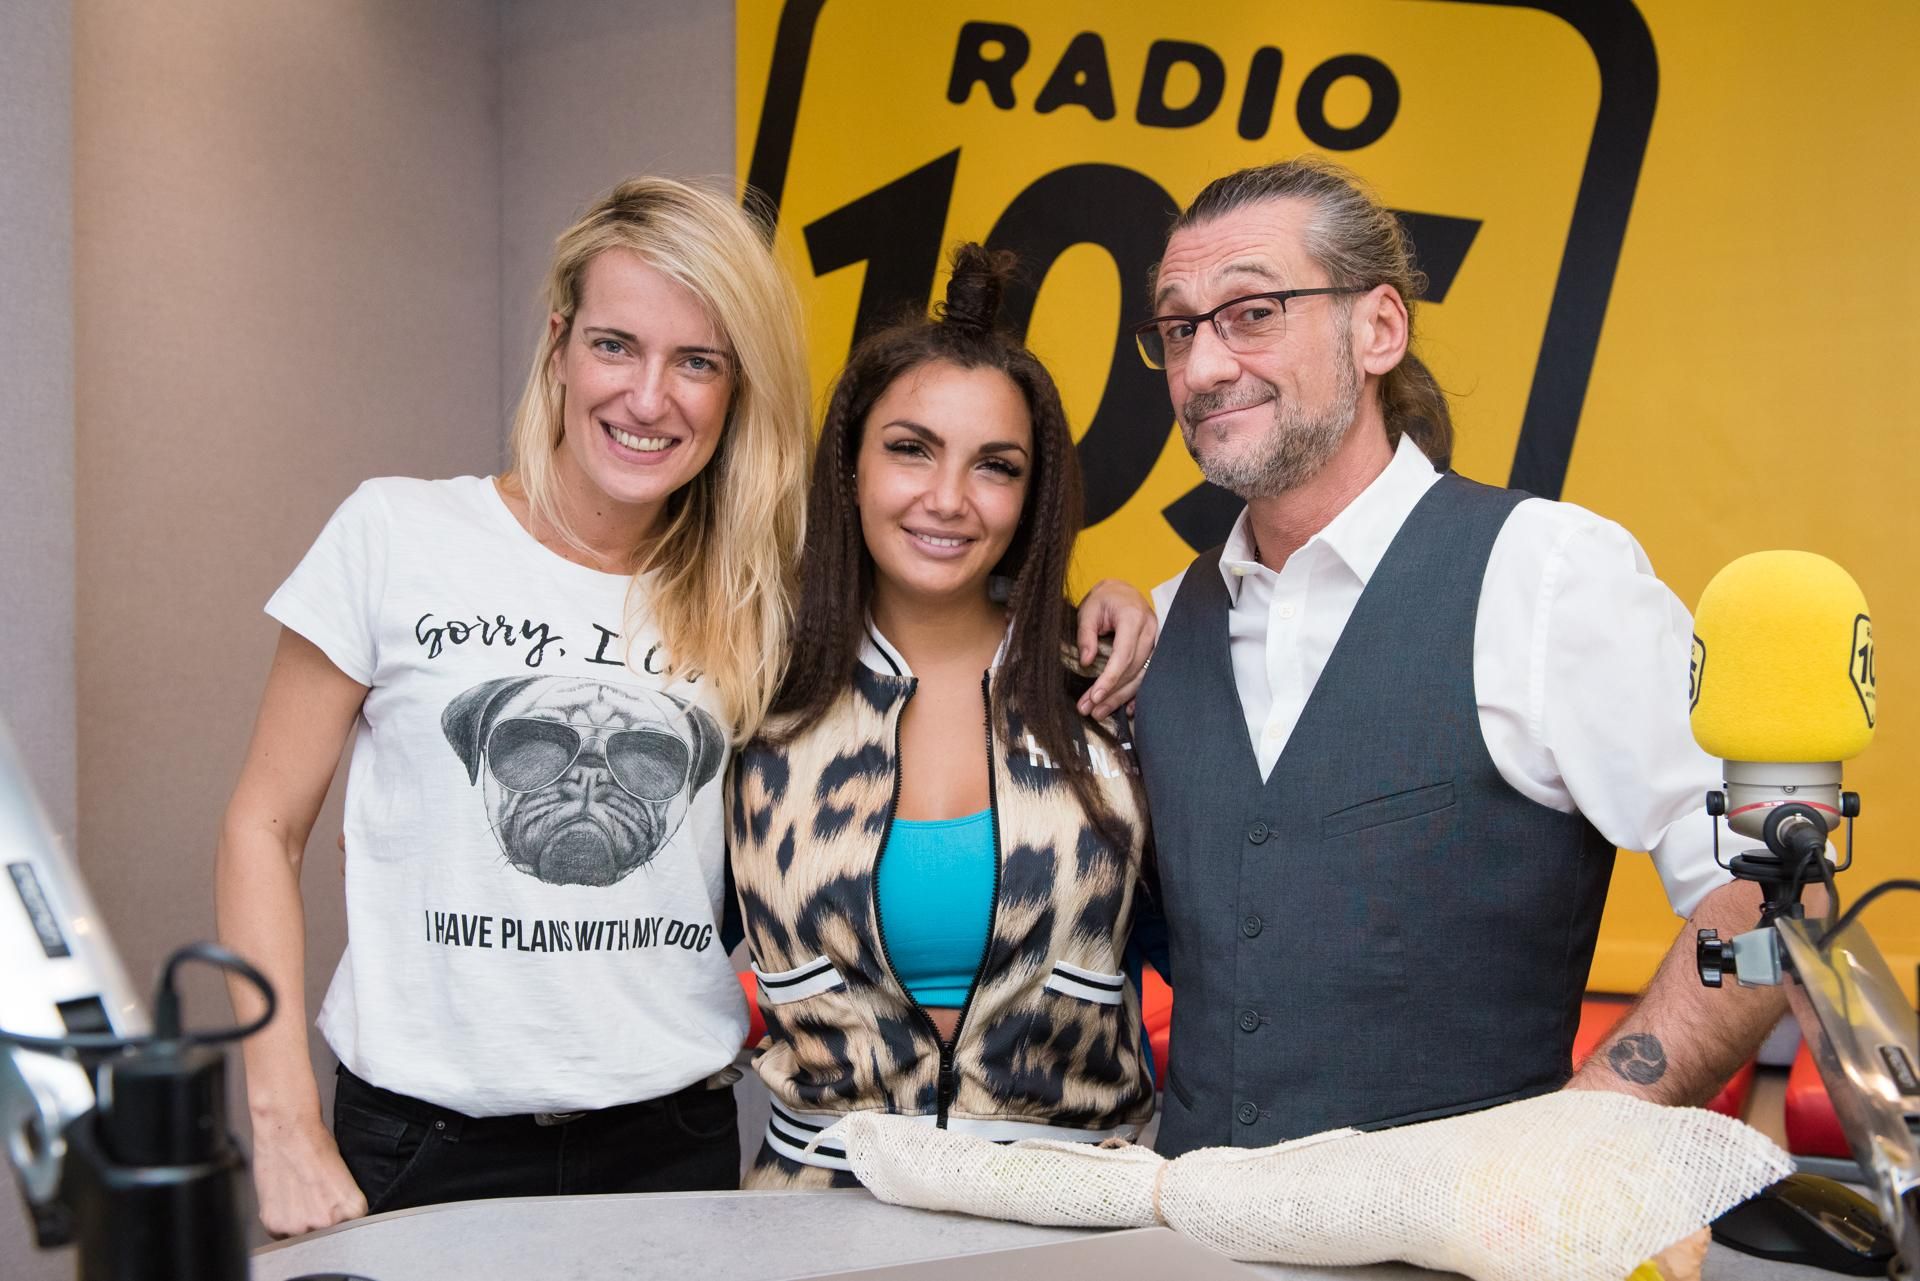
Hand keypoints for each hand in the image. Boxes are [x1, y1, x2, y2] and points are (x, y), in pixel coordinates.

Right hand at [249, 1111, 367, 1237]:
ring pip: (302, 1236)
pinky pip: (281, 1233)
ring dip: (299, 1222)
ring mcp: (300, 1227)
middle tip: (312, 1198)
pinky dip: (281, 1220)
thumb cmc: (317, 1146)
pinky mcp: (275, 1226)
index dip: (340, 1215)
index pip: (352, 1227)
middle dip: (320, 1221)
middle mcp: (328, 1222)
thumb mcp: (345, 1176)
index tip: (333, 1206)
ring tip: (297, 1194)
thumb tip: (340, 1221)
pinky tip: (284, 1197)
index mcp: (353, 1209)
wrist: (287, 1132)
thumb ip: (344, 1204)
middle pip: (327, 1234)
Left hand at [1075, 578, 1157, 718]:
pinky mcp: (1155, 650)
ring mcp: (1156, 641)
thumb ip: (1086, 635)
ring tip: (1099, 712)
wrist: (1122, 591)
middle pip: (1133, 669)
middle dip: (1111, 692)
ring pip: (1141, 676)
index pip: (1124, 654)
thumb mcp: (1088, 610)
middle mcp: (1150, 631)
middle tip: (1090, 709)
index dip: (1110, 678)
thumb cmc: (1104, 599)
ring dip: (1120, 697)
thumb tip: (1086, 663)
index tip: (1095, 696)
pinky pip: (1147, 675)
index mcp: (1133, 618)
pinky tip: (1126, 709)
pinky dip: (1136, 693)